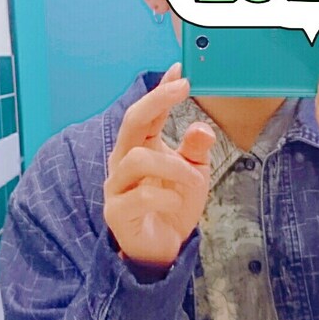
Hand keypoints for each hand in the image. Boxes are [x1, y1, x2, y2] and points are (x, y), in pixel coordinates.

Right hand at [103, 62, 215, 271]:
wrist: (163, 250)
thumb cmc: (174, 206)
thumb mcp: (194, 174)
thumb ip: (196, 151)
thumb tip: (201, 127)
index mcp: (141, 148)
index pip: (148, 113)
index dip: (161, 90)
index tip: (180, 69)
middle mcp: (124, 161)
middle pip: (132, 121)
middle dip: (156, 100)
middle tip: (182, 88)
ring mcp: (117, 186)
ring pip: (137, 158)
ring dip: (172, 165)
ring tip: (193, 178)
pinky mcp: (117, 211)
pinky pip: (140, 195)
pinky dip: (166, 196)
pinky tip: (177, 203)